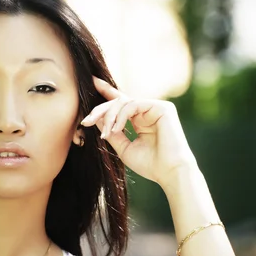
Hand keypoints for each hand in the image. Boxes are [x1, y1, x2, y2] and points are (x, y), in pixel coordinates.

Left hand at [81, 76, 196, 185]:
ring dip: (110, 116)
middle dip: (100, 110)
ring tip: (105, 134)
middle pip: (119, 101)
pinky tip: (117, 129)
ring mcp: (156, 108)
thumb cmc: (150, 164)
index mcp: (140, 120)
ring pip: (123, 102)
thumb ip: (111, 132)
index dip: (107, 91)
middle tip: (86, 121)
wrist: (169, 173)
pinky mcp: (162, 107)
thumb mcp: (123, 147)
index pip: (121, 103)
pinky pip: (133, 105)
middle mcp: (148, 111)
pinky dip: (121, 116)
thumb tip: (96, 119)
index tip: (92, 82)